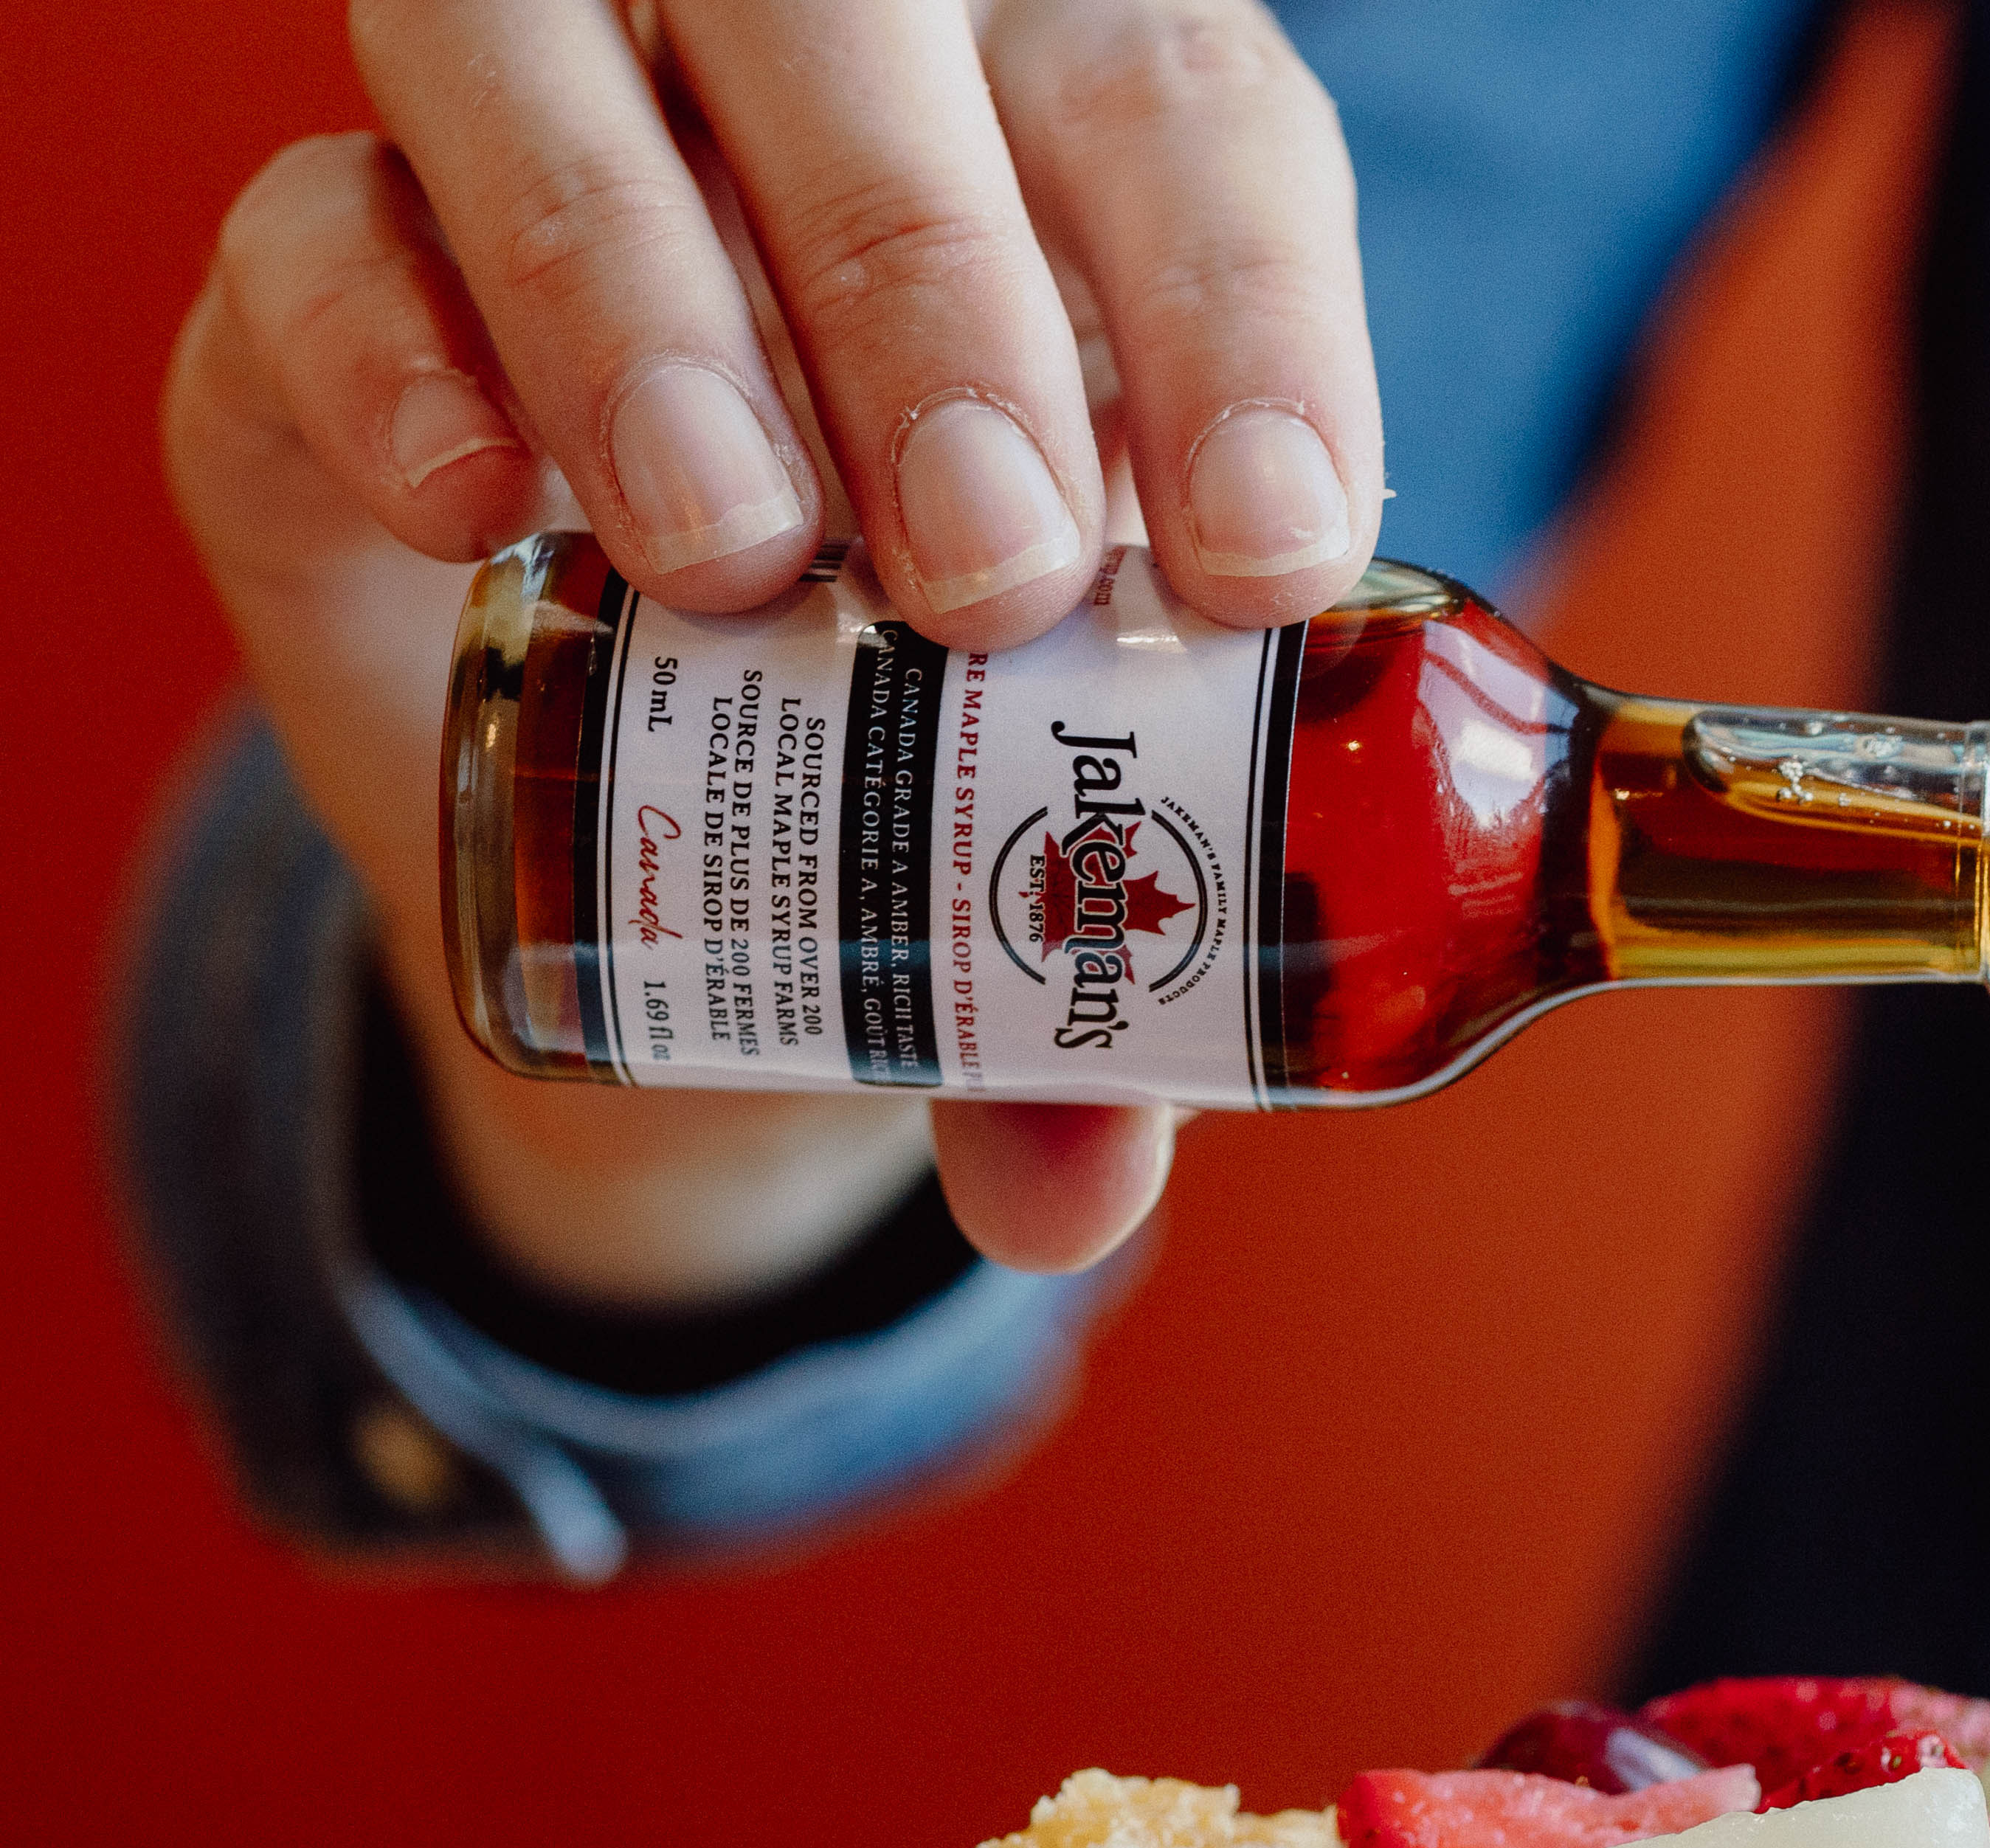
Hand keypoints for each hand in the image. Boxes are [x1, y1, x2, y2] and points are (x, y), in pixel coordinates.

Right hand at [163, 0, 1381, 1301]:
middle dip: (939, 305)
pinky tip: (479, 506)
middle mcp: (842, 84)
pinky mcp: (336, 264)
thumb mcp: (1056, 850)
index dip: (1245, 328)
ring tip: (735, 563)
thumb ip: (1089, 1003)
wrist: (687, 811)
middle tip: (984, 576)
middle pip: (882, 50)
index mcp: (1088, 159)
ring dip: (656, 304)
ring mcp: (572, 135)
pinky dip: (400, 343)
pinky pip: (325, 216)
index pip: (1191, 139)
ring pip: (579, 70)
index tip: (1263, 558)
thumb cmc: (949, 743)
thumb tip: (1074, 1190)